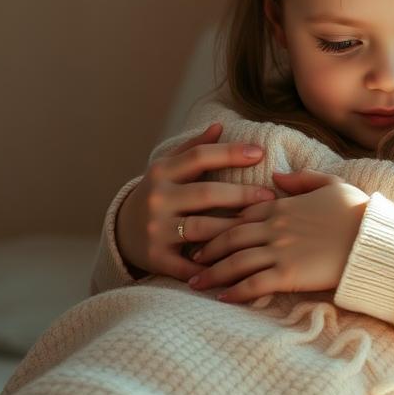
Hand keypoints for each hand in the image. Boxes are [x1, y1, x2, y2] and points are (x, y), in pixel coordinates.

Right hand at [114, 123, 276, 279]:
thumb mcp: (168, 169)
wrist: (122, 232)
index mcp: (162, 172)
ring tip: (261, 228)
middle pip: (206, 194)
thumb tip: (220, 126)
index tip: (260, 153)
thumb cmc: (158, 195)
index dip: (229, 153)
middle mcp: (157, 199)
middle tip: (271, 198)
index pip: (198, 157)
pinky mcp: (157, 258)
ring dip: (234, 230)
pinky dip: (213, 268)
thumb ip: (193, 149)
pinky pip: (190, 265)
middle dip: (241, 195)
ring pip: (201, 230)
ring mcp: (156, 229)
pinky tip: (240, 265)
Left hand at [186, 169, 368, 302]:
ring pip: (235, 261)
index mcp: (283, 205)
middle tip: (190, 258)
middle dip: (206, 248)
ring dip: (212, 273)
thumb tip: (276, 176)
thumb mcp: (333, 184)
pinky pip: (254, 283)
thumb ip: (302, 179)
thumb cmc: (359, 213)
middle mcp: (275, 227)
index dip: (222, 223)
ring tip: (195, 283)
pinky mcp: (289, 274)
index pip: (243, 212)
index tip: (208, 232)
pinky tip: (222, 298)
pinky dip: (235, 292)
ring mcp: (280, 251)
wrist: (375, 239)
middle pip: (230, 236)